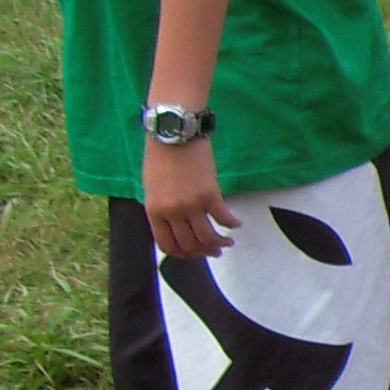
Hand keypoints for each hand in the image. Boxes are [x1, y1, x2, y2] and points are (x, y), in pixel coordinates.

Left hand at [142, 129, 235, 260]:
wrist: (174, 135)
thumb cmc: (161, 157)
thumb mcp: (152, 188)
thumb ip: (162, 209)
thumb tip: (178, 226)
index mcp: (154, 211)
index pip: (167, 245)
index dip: (183, 254)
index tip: (194, 254)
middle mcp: (172, 212)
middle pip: (190, 244)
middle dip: (204, 251)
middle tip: (215, 250)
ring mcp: (191, 205)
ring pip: (208, 237)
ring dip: (220, 243)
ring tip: (228, 242)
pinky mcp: (210, 194)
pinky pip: (223, 217)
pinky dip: (232, 224)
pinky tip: (236, 223)